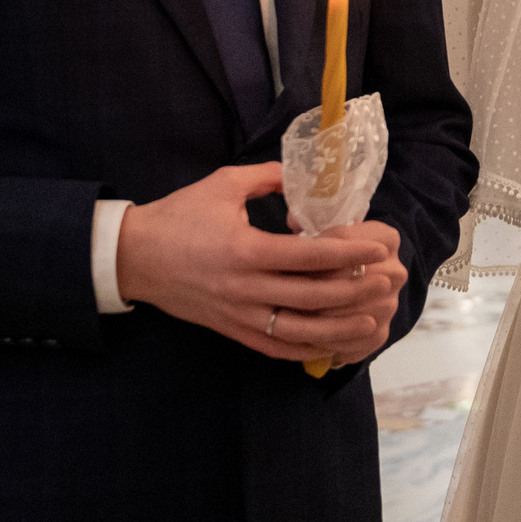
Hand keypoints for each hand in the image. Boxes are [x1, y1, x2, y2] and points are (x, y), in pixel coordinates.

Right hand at [115, 163, 399, 361]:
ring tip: (371, 319)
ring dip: (338, 328)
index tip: (378, 249)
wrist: (133, 257)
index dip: (348, 254)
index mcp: (245, 250)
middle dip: (355, 291)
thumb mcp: (224, 184)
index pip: (308, 257)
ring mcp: (237, 315)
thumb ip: (269, 177)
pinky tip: (330, 344)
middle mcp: (244, 288)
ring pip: (297, 329)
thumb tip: (307, 172)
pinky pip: (273, 346)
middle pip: (311, 297)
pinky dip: (304, 348)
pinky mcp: (230, 330)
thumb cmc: (179, 216)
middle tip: (387, 281)